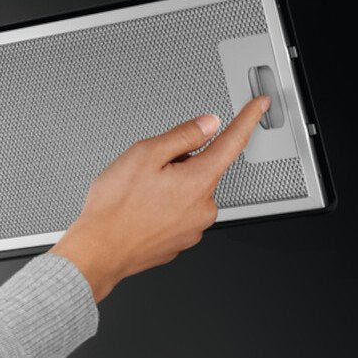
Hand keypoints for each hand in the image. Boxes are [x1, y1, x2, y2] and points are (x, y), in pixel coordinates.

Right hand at [51, 95, 270, 301]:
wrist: (98, 251)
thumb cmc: (115, 207)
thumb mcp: (145, 154)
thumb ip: (183, 136)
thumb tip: (208, 124)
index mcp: (199, 181)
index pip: (233, 142)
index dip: (248, 119)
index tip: (259, 105)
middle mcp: (203, 208)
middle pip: (201, 169)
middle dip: (178, 163)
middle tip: (145, 171)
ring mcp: (193, 228)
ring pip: (187, 192)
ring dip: (168, 186)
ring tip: (137, 195)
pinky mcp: (180, 242)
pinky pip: (177, 213)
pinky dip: (162, 207)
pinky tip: (139, 209)